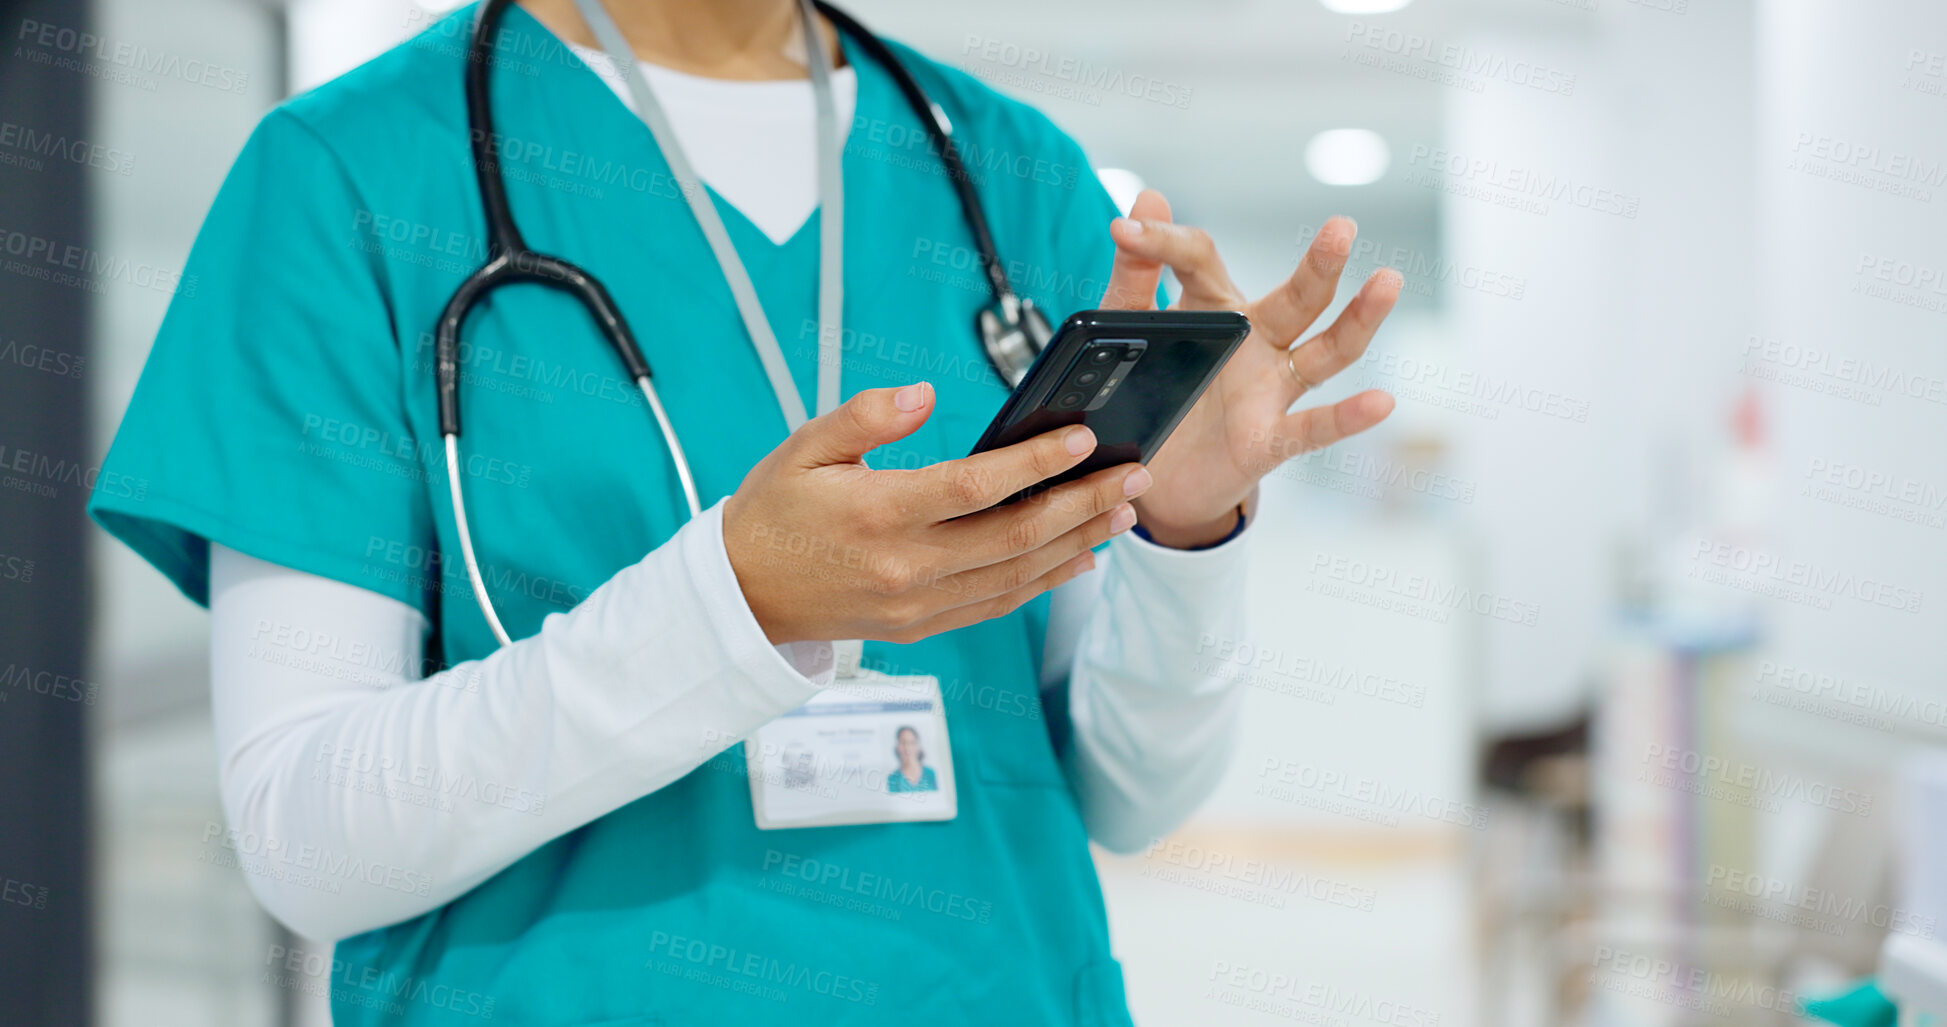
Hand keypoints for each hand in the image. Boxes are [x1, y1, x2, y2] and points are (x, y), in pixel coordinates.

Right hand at [722, 383, 1149, 644]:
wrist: (742, 595)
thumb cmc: (773, 512)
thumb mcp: (804, 446)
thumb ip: (866, 414)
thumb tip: (924, 392)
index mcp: (878, 514)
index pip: (975, 486)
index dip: (1036, 462)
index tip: (1083, 439)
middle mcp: (906, 567)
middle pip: (1016, 535)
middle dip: (1084, 504)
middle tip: (1133, 476)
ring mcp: (918, 605)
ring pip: (1018, 574)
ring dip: (1079, 543)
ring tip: (1123, 513)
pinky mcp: (922, 627)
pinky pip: (998, 604)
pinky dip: (1045, 581)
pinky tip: (1079, 557)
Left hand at [1098, 191, 1402, 546]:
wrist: (1148, 475)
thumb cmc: (1151, 392)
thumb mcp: (1131, 334)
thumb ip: (1133, 278)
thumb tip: (1144, 201)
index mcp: (1216, 308)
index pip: (1202, 260)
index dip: (1165, 242)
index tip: (1126, 230)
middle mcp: (1256, 341)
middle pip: (1297, 297)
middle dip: (1320, 264)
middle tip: (1342, 227)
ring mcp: (1269, 390)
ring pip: (1326, 352)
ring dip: (1357, 320)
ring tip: (1388, 282)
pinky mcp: (1268, 439)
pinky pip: (1313, 427)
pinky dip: (1348, 418)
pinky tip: (1381, 402)